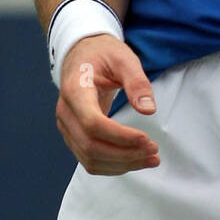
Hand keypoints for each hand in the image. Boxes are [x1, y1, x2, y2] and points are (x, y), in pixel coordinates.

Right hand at [55, 34, 160, 175]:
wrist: (82, 55)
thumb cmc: (102, 54)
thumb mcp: (123, 58)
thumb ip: (137, 82)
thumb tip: (148, 110)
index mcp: (75, 89)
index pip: (92, 123)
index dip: (120, 136)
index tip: (146, 139)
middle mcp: (65, 112)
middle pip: (91, 146)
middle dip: (125, 154)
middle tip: (154, 151)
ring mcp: (66, 126)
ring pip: (90, 158)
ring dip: (122, 164)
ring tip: (150, 159)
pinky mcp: (73, 136)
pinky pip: (89, 159)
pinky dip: (113, 166)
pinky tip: (134, 160)